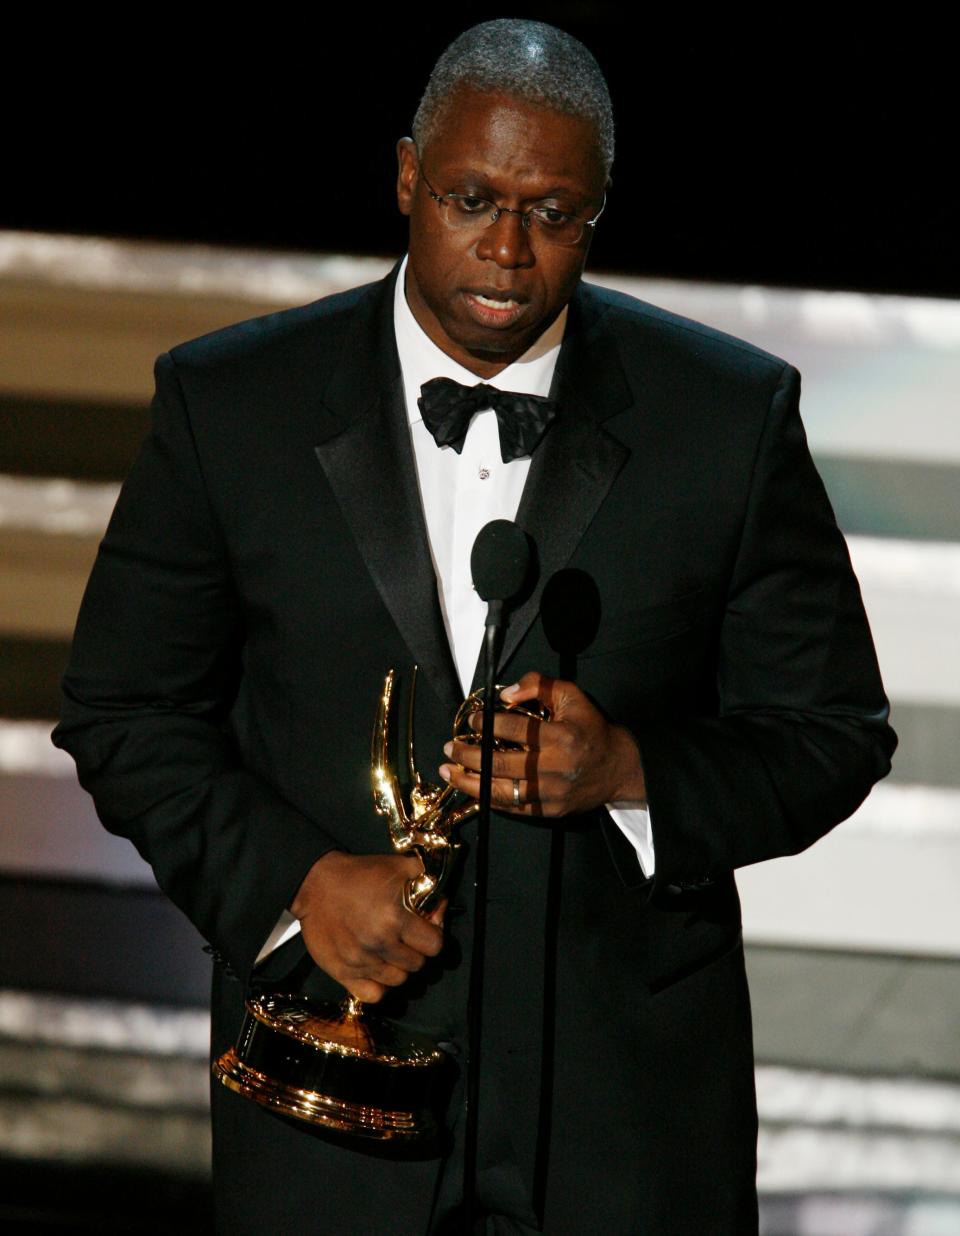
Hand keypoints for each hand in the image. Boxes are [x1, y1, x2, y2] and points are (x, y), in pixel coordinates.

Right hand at [289, 851, 444, 1002]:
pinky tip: (377, 968)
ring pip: (398, 980)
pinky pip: (373, 995)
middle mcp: (378, 942)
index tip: (425, 930)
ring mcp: (360, 961)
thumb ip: (428, 882)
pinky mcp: (342, 972)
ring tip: (390, 950)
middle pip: (417, 964)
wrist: (315, 884)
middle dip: (416, 950)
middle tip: (405, 938)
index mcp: (394, 917)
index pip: (434, 945)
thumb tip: (441, 904)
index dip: (433, 936)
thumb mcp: (398, 866)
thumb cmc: (358, 875)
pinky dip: (378, 985)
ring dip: (398, 967)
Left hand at [439, 671, 645, 816]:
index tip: (471, 720)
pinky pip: (512, 807)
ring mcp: (550, 792)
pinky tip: (471, 790)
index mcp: (560, 736)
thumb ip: (539, 686)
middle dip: (469, 755)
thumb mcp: (572, 696)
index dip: (488, 723)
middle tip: (449, 747)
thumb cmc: (590, 729)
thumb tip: (505, 694)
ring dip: (469, 782)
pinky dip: (488, 799)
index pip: (515, 729)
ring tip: (448, 772)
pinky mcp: (549, 810)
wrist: (618, 768)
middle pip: (501, 762)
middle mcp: (553, 766)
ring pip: (501, 790)